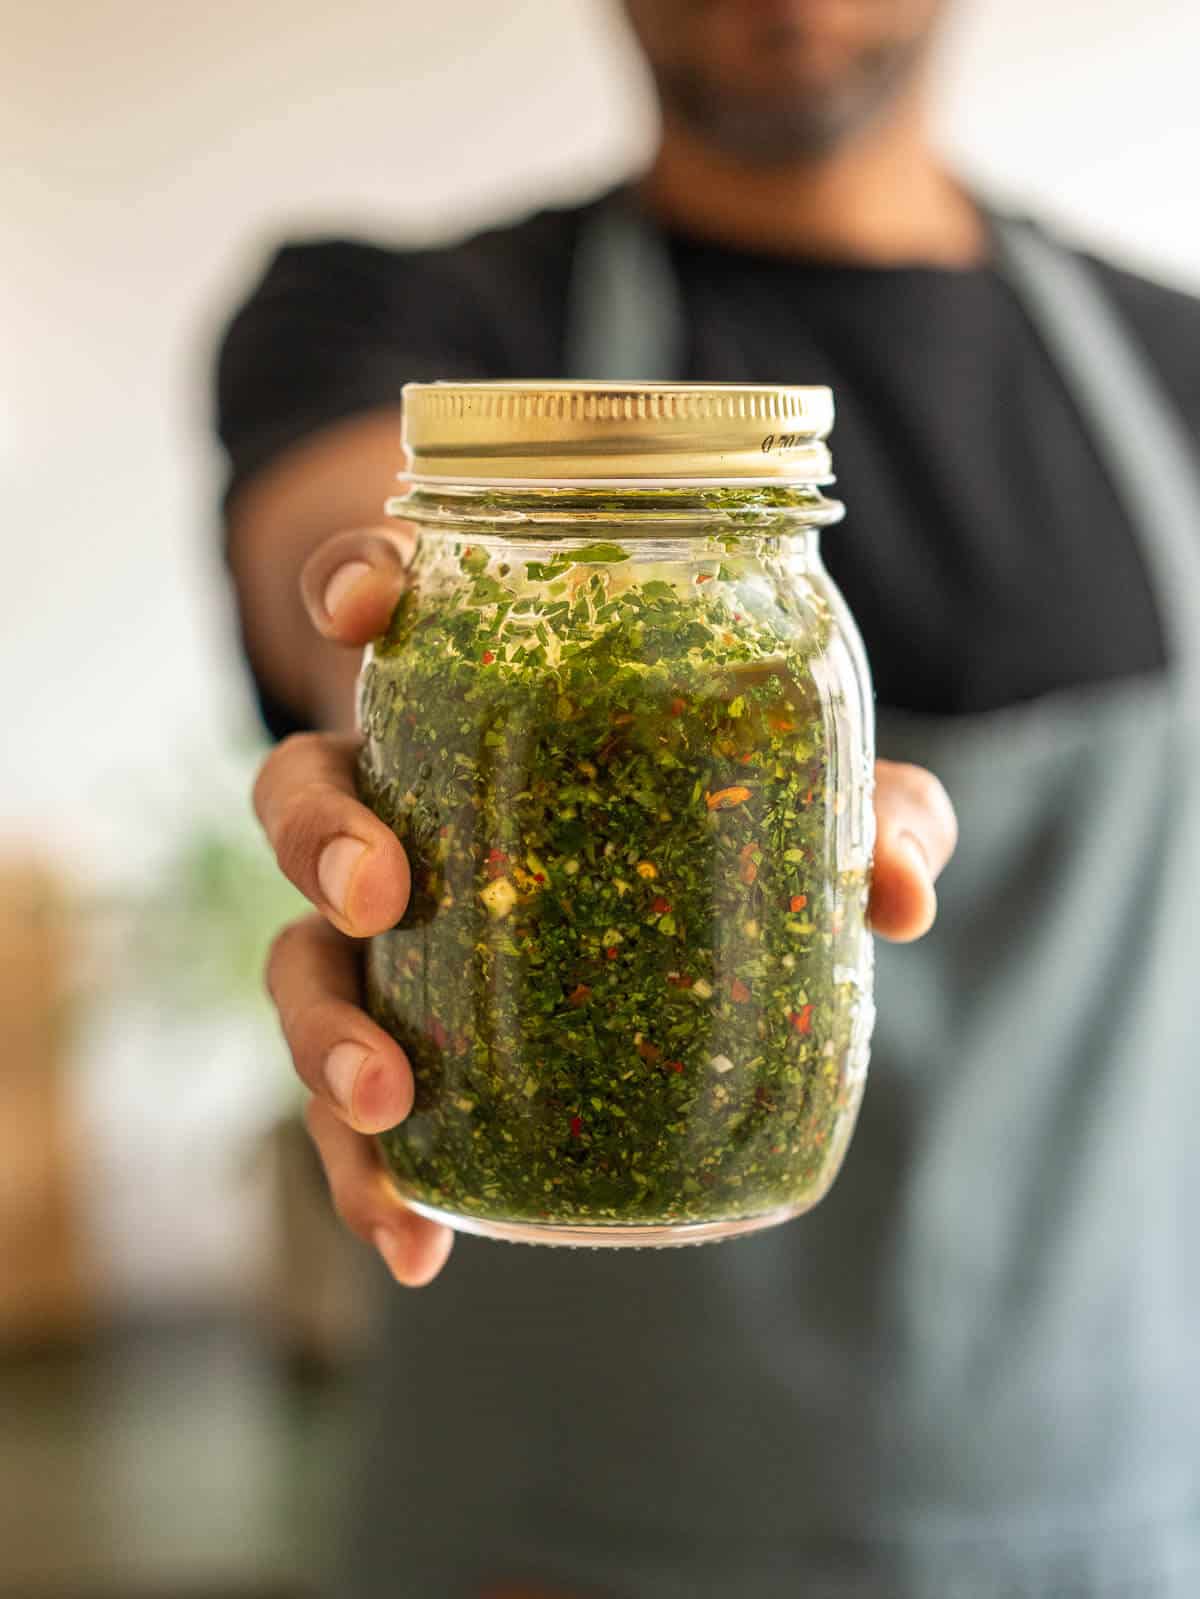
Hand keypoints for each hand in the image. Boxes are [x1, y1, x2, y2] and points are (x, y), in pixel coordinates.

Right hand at [254, 528, 957, 1287]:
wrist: (684, 911)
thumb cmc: (724, 817)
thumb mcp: (808, 799)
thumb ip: (870, 810)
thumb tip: (896, 889)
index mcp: (478, 709)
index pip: (384, 612)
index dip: (353, 582)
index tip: (371, 601)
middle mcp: (408, 808)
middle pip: (304, 795)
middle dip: (321, 837)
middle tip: (382, 892)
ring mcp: (390, 932)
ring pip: (300, 957)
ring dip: (321, 1031)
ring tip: (385, 1105)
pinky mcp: (407, 1043)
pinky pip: (351, 1108)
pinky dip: (370, 1175)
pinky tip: (417, 1244)